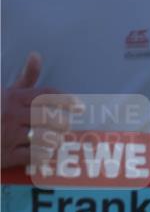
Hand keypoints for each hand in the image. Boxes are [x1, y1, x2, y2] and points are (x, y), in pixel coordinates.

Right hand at [1, 53, 76, 168]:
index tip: (80, 107)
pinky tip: (43, 151)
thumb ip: (25, 79)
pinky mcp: (5, 156)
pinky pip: (35, 156)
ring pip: (45, 137)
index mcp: (11, 97)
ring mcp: (7, 136)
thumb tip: (37, 55)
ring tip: (54, 138)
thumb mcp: (5, 93)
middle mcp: (10, 115)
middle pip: (50, 117)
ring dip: (54, 139)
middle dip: (62, 122)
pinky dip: (43, 154)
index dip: (67, 101)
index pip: (47, 95)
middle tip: (64, 125)